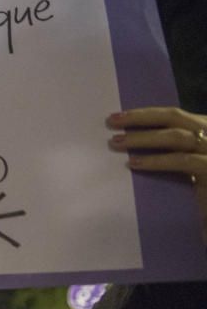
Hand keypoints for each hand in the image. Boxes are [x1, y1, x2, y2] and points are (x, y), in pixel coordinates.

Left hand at [108, 107, 206, 238]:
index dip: (145, 113)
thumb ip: (166, 150)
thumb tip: (126, 141)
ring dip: (143, 139)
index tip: (116, 116)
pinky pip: (183, 162)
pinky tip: (134, 164)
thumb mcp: (181, 167)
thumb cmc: (195, 194)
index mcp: (205, 130)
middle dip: (141, 118)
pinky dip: (157, 161)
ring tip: (116, 143)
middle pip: (175, 118)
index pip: (173, 115)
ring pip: (177, 137)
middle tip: (111, 122)